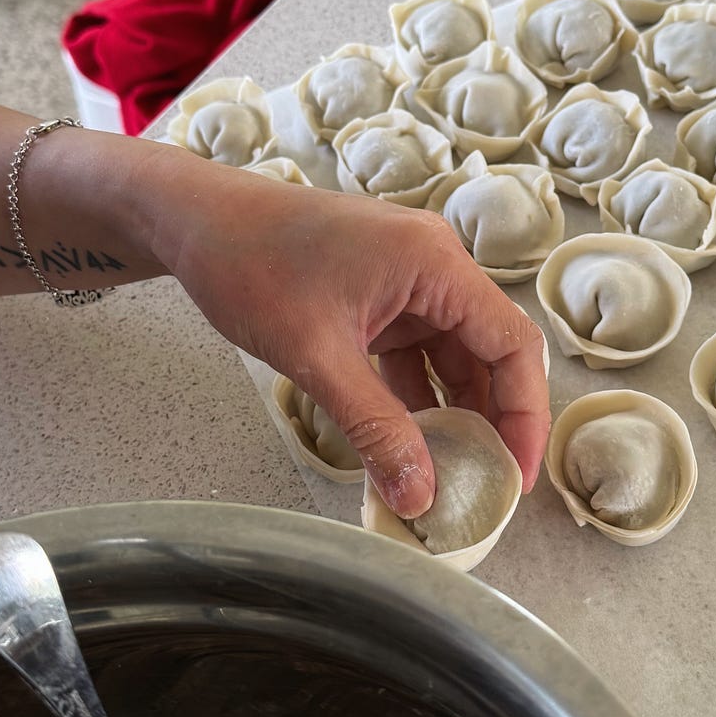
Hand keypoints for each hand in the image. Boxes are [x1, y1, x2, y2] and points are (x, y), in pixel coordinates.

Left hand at [141, 152, 549, 518]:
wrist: (191, 220)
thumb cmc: (249, 263)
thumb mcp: (316, 356)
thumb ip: (374, 427)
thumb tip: (418, 495)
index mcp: (435, 263)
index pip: (512, 343)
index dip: (524, 414)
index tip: (516, 473)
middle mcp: (433, 265)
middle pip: (489, 352)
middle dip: (490, 421)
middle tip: (484, 485)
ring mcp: (407, 279)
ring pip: (452, 357)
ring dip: (450, 413)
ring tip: (446, 475)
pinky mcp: (380, 295)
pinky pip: (416, 352)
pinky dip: (414, 397)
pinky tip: (408, 442)